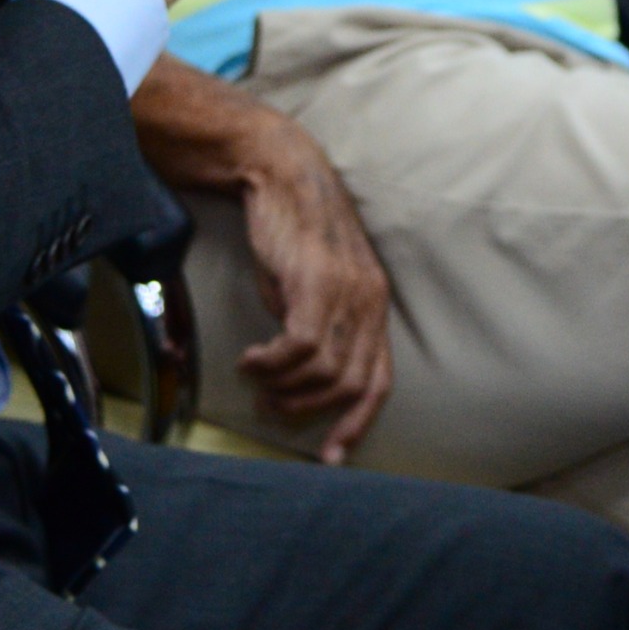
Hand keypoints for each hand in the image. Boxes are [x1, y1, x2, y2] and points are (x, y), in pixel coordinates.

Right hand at [228, 119, 396, 461]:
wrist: (280, 174)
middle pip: (351, 384)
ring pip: (323, 371)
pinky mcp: (315, 284)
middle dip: (308, 409)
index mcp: (375, 306)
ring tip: (256, 379)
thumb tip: (298, 376)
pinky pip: (298, 348)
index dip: (356, 422)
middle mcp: (369, 302)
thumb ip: (316, 328)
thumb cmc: (291, 233)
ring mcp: (346, 292)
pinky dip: (271, 364)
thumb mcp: (311, 288)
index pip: (379, 381)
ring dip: (283, 387)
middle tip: (272, 406)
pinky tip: (249, 360)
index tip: (330, 455)